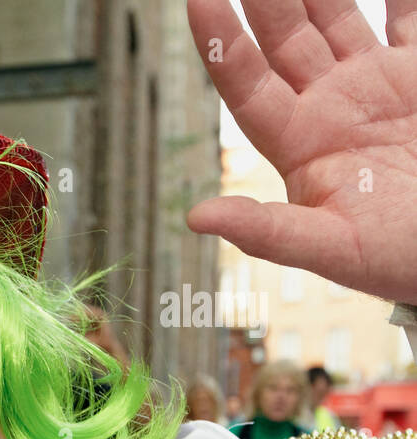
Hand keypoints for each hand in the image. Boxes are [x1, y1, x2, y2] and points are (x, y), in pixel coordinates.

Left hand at [187, 0, 416, 302]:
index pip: (245, 83)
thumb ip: (267, 233)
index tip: (199, 0)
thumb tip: (195, 218)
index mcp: (299, 143)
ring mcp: (375, 84)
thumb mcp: (332, 250)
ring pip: (336, 16)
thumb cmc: (398, 260)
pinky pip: (408, 15)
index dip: (221, 43)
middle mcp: (328, 106)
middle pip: (284, 37)